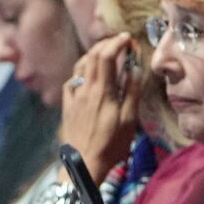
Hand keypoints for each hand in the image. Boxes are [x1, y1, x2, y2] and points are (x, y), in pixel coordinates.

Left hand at [60, 35, 142, 182]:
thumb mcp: (129, 121)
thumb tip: (135, 69)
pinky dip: (80, 72)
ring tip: (105, 54)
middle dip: (105, 44)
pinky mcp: (68, 106)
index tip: (128, 39)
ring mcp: (74, 96)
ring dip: (92, 55)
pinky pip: (71, 81)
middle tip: (119, 43)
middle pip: (92, 56)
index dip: (116, 43)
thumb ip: (131, 93)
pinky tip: (86, 76)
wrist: (83, 164)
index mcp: (103, 91)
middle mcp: (86, 89)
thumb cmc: (111, 145)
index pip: (106, 56)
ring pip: (80, 66)